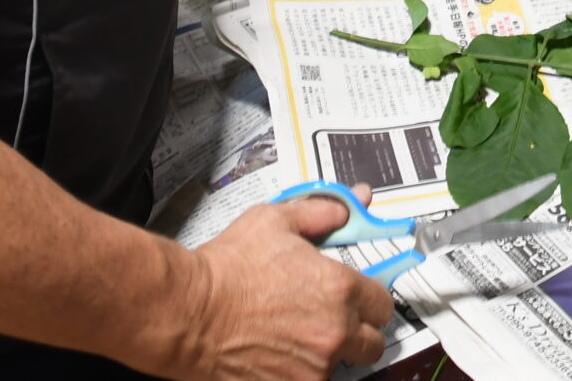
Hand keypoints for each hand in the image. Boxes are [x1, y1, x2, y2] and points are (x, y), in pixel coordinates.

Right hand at [172, 194, 394, 380]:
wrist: (188, 311)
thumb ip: (320, 213)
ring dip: (327, 355)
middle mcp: (334, 332)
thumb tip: (347, 207)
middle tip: (334, 323)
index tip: (358, 299)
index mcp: (340, 289)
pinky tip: (278, 356)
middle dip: (358, 334)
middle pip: (373, 344)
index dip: (370, 300)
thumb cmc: (227, 268)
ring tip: (295, 338)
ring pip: (340, 367)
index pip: (384, 304)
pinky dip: (298, 373)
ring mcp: (313, 368)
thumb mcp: (275, 221)